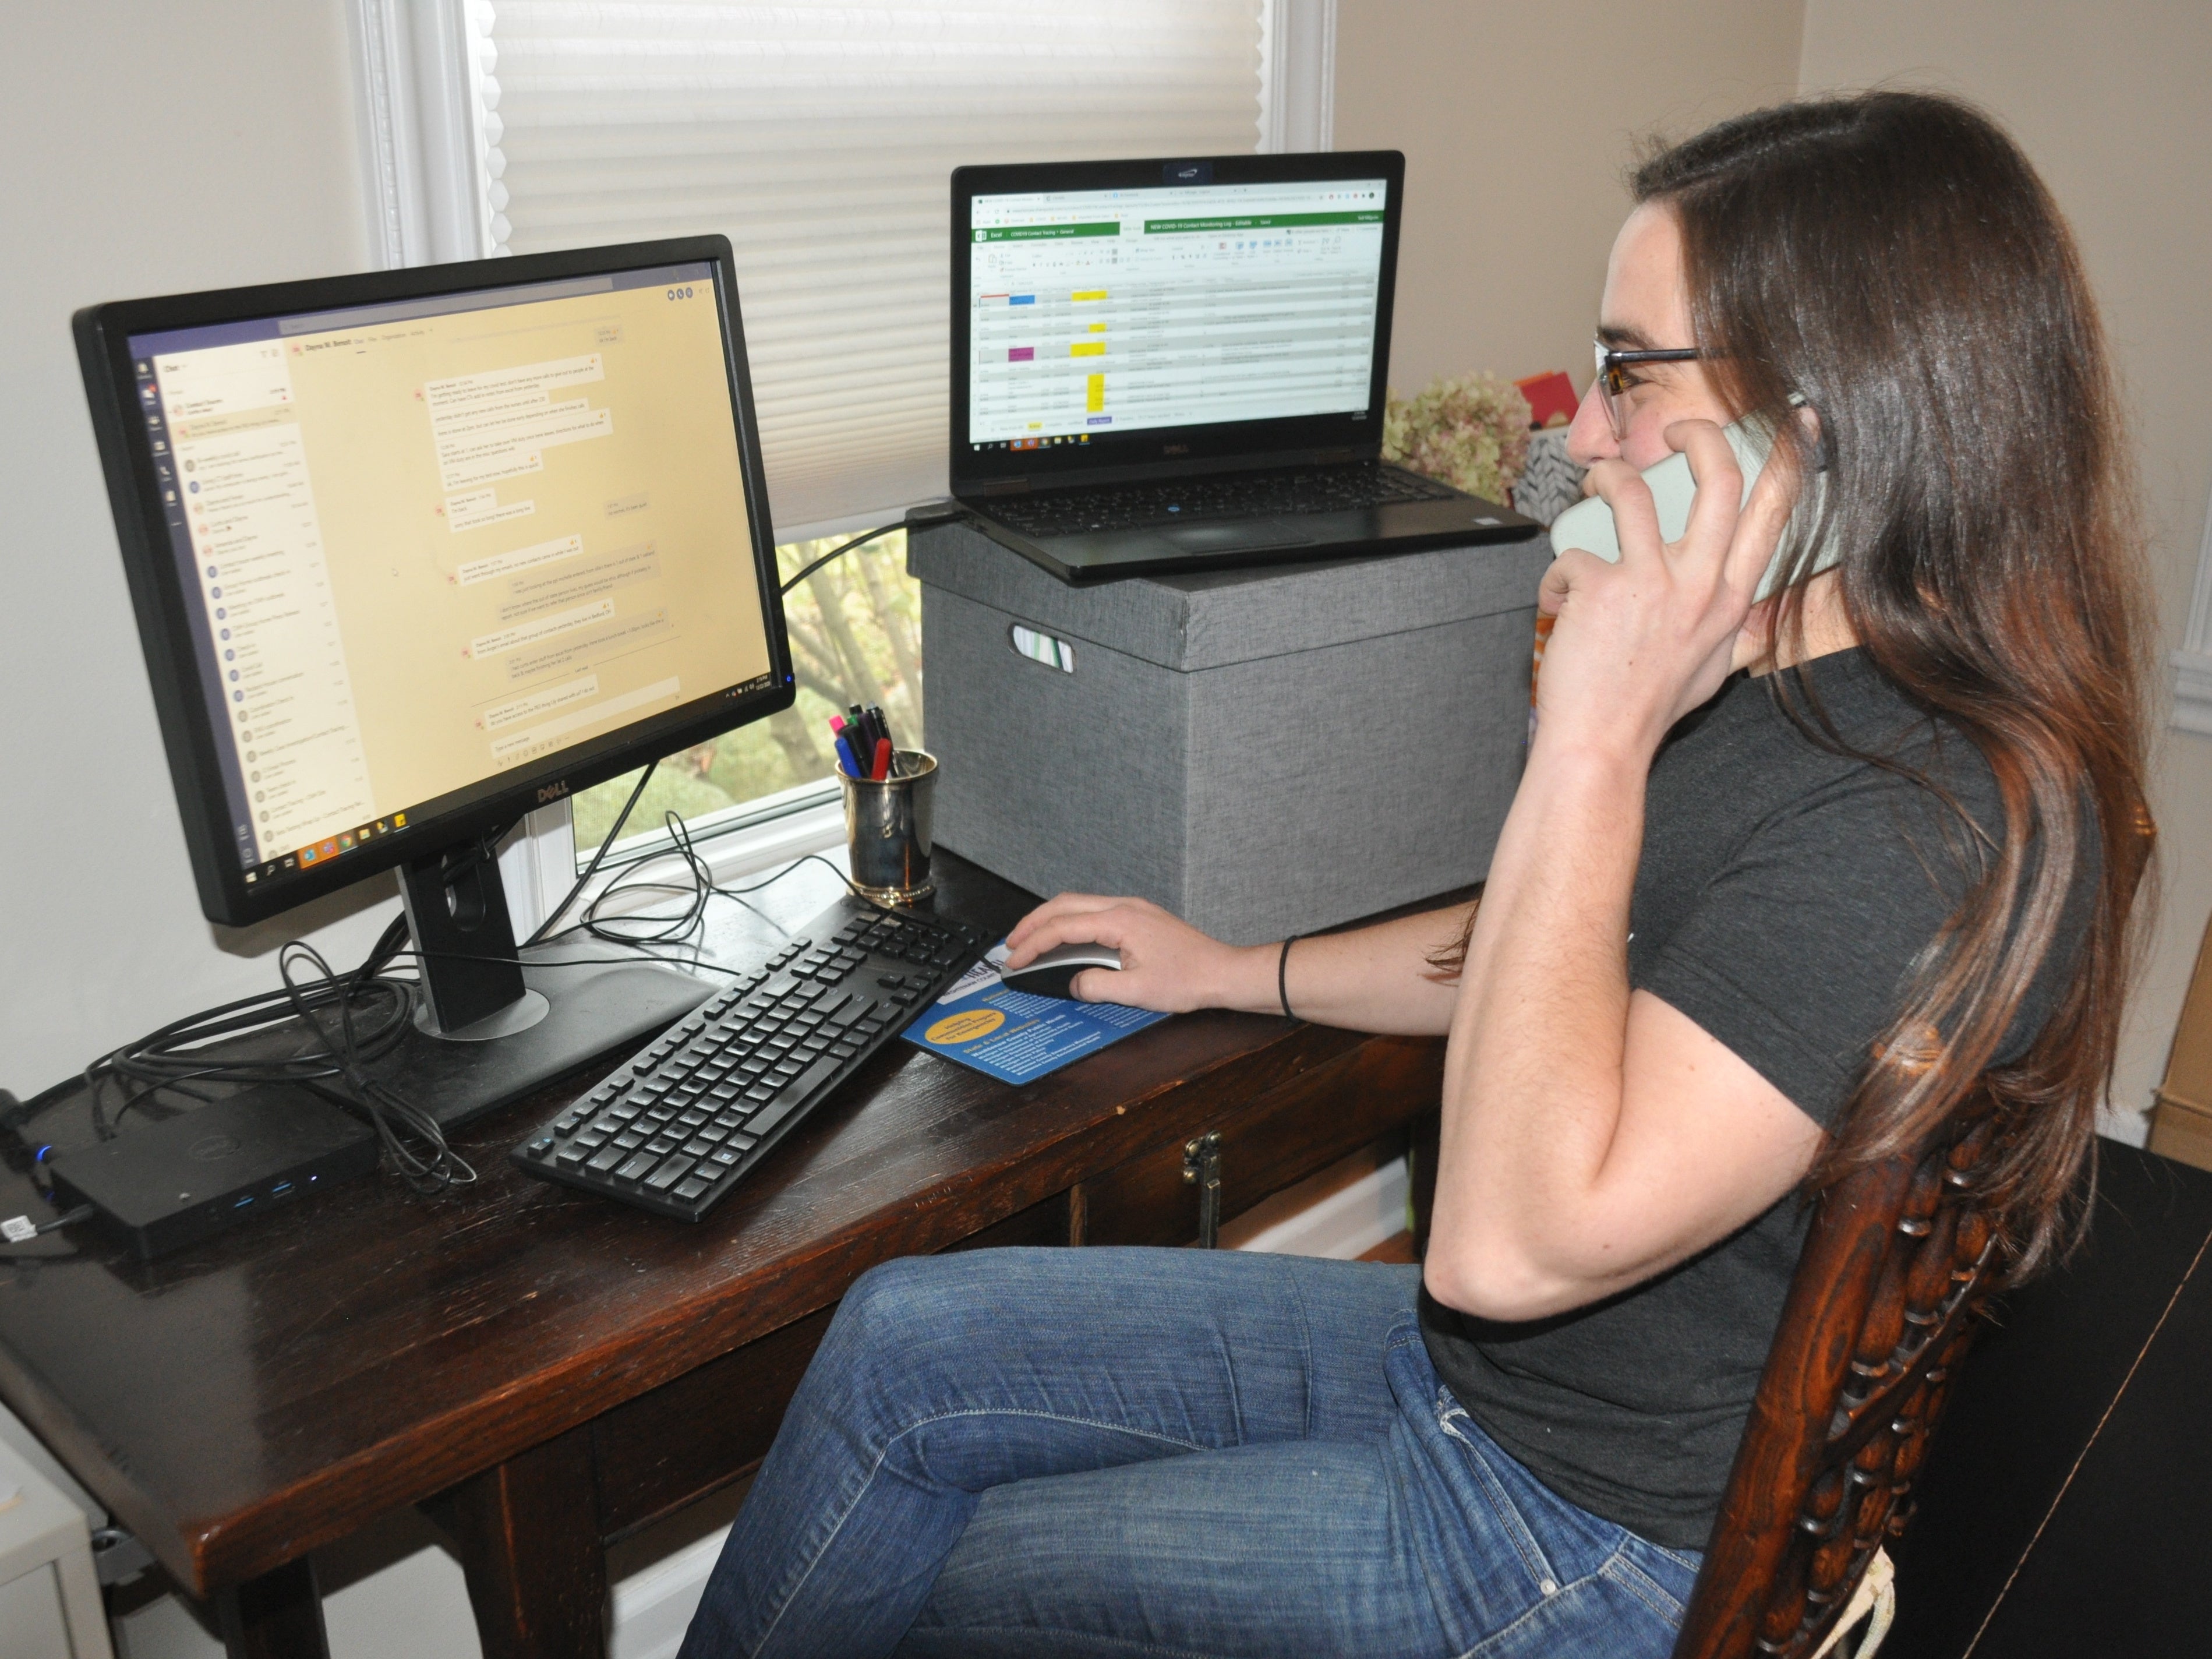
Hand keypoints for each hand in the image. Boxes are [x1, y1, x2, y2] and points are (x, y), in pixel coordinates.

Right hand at [1003, 893, 1249, 1011]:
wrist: (1223, 972)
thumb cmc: (1190, 979)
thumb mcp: (1137, 991)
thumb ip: (1096, 986)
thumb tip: (1072, 983)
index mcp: (1120, 920)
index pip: (1063, 927)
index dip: (1034, 944)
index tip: (1015, 960)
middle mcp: (1124, 907)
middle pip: (1064, 904)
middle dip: (1033, 922)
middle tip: (1012, 943)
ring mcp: (1133, 908)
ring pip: (1078, 903)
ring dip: (1051, 920)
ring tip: (1031, 939)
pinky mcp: (1139, 917)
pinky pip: (1094, 911)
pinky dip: (1071, 922)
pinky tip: (1065, 938)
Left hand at [1535, 418, 1797, 759]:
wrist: (1600, 744)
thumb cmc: (1650, 708)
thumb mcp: (1715, 671)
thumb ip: (1739, 633)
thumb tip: (1758, 614)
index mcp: (1731, 599)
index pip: (1774, 515)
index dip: (1792, 458)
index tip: (1801, 419)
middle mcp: (1699, 584)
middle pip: (1718, 478)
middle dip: (1698, 435)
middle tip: (1675, 429)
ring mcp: (1651, 583)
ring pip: (1629, 491)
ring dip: (1605, 477)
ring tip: (1592, 484)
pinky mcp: (1600, 588)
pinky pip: (1573, 553)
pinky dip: (1556, 576)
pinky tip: (1555, 605)